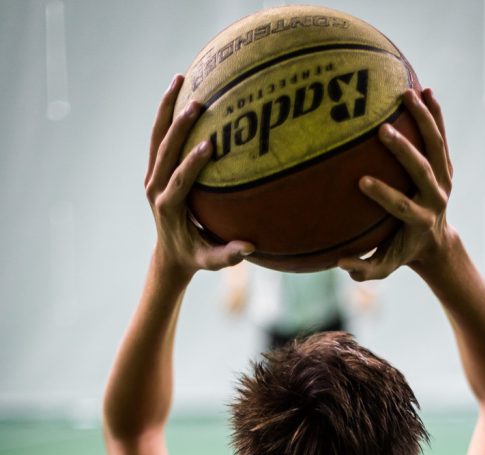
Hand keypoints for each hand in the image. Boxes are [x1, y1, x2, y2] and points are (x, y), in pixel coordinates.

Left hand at [145, 74, 254, 282]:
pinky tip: (179, 92)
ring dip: (166, 108)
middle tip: (198, 104)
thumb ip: (228, 255)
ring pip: (156, 137)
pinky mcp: (155, 171)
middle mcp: (155, 189)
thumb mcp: (210, 261)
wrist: (169, 255)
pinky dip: (166, 115)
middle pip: (163, 151)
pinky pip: (159, 138)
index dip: (191, 162)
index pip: (179, 180)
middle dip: (179, 126)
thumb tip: (249, 248)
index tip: (209, 144)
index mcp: (168, 207)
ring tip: (180, 79)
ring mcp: (152, 177)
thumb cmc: (195, 257)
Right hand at [338, 88, 453, 280]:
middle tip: (382, 130)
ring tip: (406, 95)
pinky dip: (436, 114)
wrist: (435, 243)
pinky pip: (441, 137)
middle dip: (404, 151)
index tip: (362, 181)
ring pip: (436, 147)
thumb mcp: (384, 266)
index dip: (385, 195)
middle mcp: (437, 198)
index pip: (403, 207)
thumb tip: (340, 262)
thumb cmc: (401, 252)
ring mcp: (444, 179)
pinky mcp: (446, 166)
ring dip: (424, 120)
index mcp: (421, 221)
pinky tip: (425, 89)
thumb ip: (363, 269)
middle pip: (423, 170)